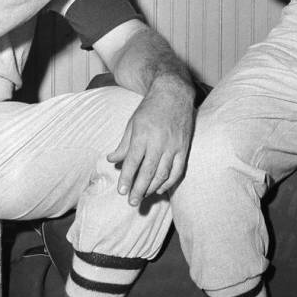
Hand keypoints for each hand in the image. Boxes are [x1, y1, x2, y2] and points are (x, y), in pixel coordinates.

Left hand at [106, 80, 194, 206]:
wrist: (173, 94)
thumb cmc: (150, 108)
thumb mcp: (132, 123)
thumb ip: (123, 144)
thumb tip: (112, 160)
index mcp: (143, 135)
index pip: (133, 162)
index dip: (127, 178)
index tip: (121, 191)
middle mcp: (158, 142)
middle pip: (148, 171)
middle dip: (139, 189)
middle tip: (132, 202)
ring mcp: (173, 146)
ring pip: (163, 173)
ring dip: (152, 188)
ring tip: (143, 196)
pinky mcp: (184, 147)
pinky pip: (178, 170)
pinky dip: (169, 182)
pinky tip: (161, 189)